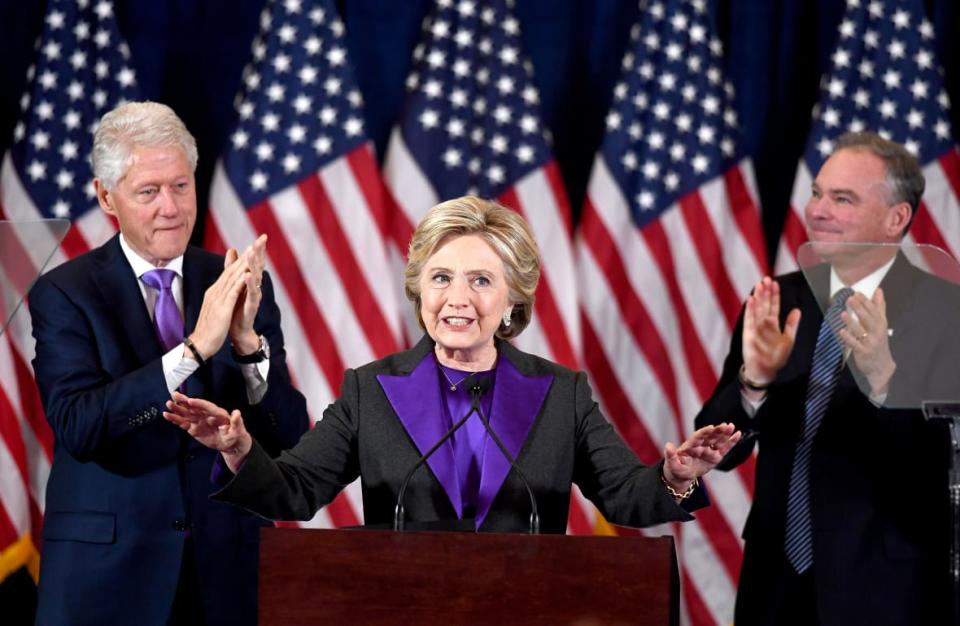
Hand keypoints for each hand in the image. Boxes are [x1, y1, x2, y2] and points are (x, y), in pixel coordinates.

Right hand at [163, 391, 252, 470]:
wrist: (231, 445)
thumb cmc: (236, 435)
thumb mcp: (238, 430)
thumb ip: (237, 422)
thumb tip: (237, 413)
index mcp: (218, 413)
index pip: (207, 406)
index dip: (199, 404)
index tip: (191, 401)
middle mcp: (207, 415)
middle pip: (194, 406)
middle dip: (185, 401)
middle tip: (175, 395)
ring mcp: (199, 421)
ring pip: (187, 413)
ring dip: (177, 409)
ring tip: (169, 404)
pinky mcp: (194, 428)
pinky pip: (183, 423)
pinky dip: (175, 419)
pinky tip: (168, 415)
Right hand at [187, 248, 252, 358]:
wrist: (200, 344)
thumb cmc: (210, 327)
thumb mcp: (216, 307)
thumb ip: (222, 295)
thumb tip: (227, 288)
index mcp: (215, 291)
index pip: (230, 271)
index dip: (243, 258)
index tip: (254, 246)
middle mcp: (215, 291)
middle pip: (233, 269)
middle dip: (247, 254)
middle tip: (259, 240)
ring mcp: (218, 298)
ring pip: (233, 277)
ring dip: (244, 262)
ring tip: (255, 249)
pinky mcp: (222, 308)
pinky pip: (232, 292)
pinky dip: (240, 282)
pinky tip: (248, 273)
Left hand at [229, 234, 267, 354]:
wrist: (237, 330)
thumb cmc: (237, 307)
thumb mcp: (234, 283)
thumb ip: (233, 267)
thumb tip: (232, 249)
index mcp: (250, 281)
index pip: (255, 262)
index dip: (259, 250)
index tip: (262, 236)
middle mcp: (255, 287)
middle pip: (259, 267)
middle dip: (260, 253)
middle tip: (261, 240)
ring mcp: (254, 296)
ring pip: (256, 279)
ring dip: (254, 266)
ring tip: (252, 254)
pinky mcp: (251, 307)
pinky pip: (252, 294)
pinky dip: (250, 285)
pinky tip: (247, 276)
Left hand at [662, 423, 741, 491]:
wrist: (681, 475)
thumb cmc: (675, 468)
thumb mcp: (671, 464)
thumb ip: (670, 455)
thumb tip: (668, 445)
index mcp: (690, 446)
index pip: (698, 437)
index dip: (704, 432)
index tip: (710, 427)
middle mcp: (700, 446)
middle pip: (710, 437)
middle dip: (717, 431)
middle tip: (725, 425)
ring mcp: (708, 451)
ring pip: (718, 441)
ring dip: (725, 434)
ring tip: (731, 426)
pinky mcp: (715, 457)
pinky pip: (724, 449)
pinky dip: (731, 442)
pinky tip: (738, 434)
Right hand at [742, 277, 800, 391]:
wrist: (765, 371)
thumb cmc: (776, 357)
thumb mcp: (788, 340)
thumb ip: (791, 325)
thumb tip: (797, 310)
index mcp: (773, 324)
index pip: (773, 306)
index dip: (774, 295)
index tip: (775, 283)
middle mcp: (763, 324)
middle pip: (764, 304)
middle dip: (765, 292)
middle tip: (766, 278)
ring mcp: (755, 328)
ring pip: (757, 309)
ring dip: (758, 297)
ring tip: (759, 285)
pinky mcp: (748, 334)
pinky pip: (749, 319)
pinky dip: (749, 310)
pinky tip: (750, 299)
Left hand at [838, 288, 895, 395]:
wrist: (881, 365)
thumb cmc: (879, 341)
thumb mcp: (880, 323)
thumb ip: (879, 307)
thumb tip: (878, 290)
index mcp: (881, 324)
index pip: (874, 311)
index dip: (866, 302)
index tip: (857, 293)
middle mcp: (877, 332)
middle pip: (868, 319)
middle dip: (860, 309)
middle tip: (850, 299)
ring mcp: (870, 343)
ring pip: (861, 331)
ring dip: (852, 322)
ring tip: (843, 313)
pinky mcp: (863, 352)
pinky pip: (855, 344)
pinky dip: (848, 338)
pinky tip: (841, 331)